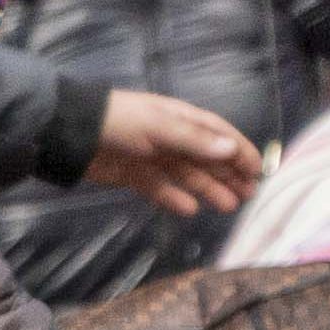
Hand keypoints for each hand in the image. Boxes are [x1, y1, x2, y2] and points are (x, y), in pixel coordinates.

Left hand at [82, 91, 264, 218]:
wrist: (71, 133)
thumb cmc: (119, 122)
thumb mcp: (159, 127)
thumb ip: (195, 141)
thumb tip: (231, 149)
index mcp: (180, 119)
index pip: (218, 134)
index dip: (239, 150)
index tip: (258, 171)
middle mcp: (170, 138)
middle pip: (206, 157)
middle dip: (229, 174)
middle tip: (249, 195)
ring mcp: (153, 157)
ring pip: (188, 175)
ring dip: (208, 189)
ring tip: (228, 207)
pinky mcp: (135, 176)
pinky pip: (161, 189)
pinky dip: (175, 199)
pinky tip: (189, 210)